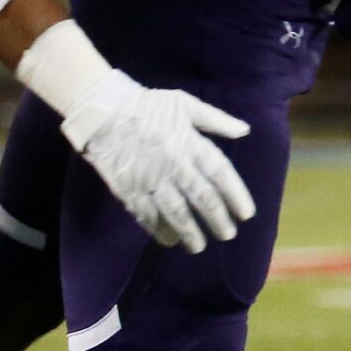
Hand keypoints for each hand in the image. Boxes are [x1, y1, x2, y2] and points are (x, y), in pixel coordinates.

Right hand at [60, 71, 255, 251]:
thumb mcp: (186, 103)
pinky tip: (169, 240)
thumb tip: (245, 131)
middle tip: (228, 235)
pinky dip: (158, 229)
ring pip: (175, 212)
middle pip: (202, 197)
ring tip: (199, 246)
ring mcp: (150, 179)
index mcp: (190, 143)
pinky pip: (146, 214)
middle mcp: (174, 164)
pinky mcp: (128, 189)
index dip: (236, 195)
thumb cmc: (148, 106)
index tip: (247, 214)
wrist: (103, 111)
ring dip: (190, 232)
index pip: (220, 173)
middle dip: (217, 219)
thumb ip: (217, 119)